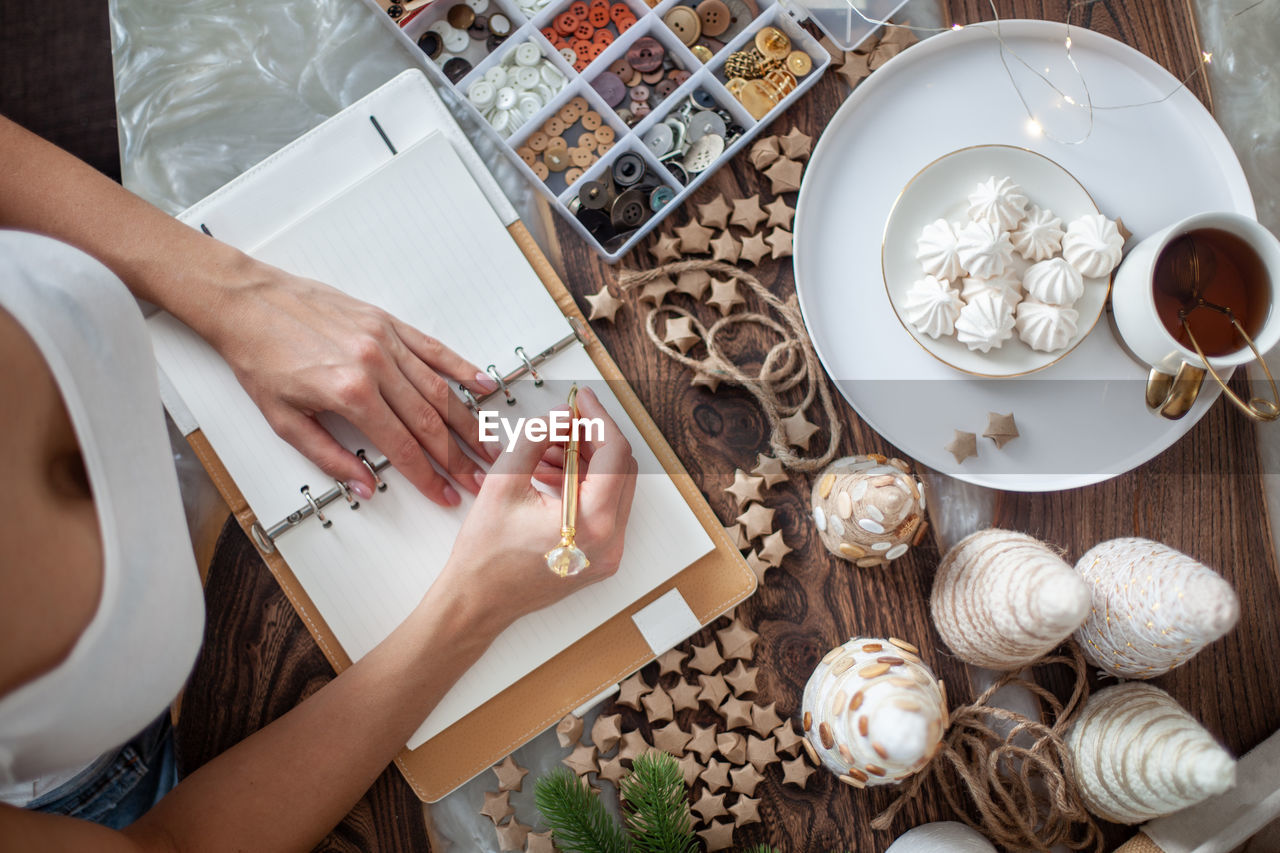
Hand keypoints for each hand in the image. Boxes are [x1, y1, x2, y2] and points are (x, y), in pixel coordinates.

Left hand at [211, 268, 497, 505]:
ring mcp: (386, 340)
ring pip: (439, 388)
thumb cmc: (260, 357)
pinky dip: (461, 368)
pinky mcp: (387, 322)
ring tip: (489, 443)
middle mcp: (375, 365)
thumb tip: (364, 486)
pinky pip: (433, 349)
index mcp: (350, 393)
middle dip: (459, 455)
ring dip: (468, 420)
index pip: (402, 447)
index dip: (429, 477)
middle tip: (481, 477)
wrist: (247, 303)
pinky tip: (483, 385)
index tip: (448, 493)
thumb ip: (329, 457)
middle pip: (430, 421)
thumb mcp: (284, 420)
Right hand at [439, 388, 638, 628]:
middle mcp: (611, 541)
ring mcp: (609, 553)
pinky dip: (583, 486)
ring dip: (586, 461)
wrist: (478, 600)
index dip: (599, 418)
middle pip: (621, 469)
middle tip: (564, 420)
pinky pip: (603, 509)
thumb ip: (536, 437)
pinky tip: (549, 474)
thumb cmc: (485, 552)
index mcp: (592, 523)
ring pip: (613, 488)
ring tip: (546, 450)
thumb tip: (564, 415)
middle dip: (593, 438)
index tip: (583, 399)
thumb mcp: (504, 481)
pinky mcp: (600, 557)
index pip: (615, 454)